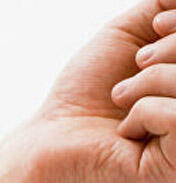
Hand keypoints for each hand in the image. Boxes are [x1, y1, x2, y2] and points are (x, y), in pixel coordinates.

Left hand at [0, 0, 175, 182]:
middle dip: (171, 49)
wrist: (47, 141)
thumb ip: (166, 11)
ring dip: (151, 80)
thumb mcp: (130, 37)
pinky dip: (145, 112)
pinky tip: (125, 132)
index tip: (156, 26)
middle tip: (137, 64)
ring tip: (121, 99)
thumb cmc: (85, 93)